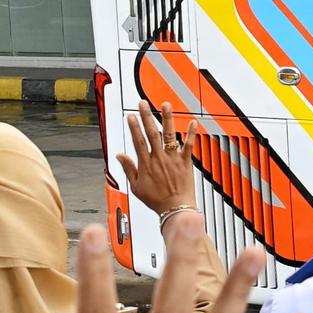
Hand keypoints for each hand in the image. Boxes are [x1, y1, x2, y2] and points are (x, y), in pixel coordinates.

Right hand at [120, 99, 195, 215]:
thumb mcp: (136, 186)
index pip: (138, 141)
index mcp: (146, 164)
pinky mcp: (186, 162)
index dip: (134, 127)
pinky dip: (191, 134)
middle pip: (152, 133)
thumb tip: (120, 156)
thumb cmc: (157, 200)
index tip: (131, 116)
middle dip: (146, 116)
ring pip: (170, 135)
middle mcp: (159, 158)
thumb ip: (128, 169)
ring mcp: (173, 159)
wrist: (176, 209)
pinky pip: (189, 145)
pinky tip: (192, 122)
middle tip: (142, 104)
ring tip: (165, 105)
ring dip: (167, 119)